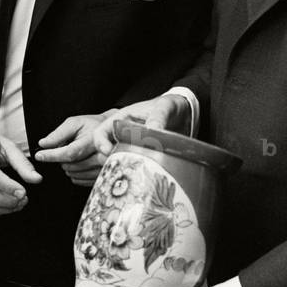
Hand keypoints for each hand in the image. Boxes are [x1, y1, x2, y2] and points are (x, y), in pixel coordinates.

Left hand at [34, 111, 118, 185]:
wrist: (111, 133)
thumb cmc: (91, 126)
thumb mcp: (75, 123)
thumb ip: (59, 133)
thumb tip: (43, 144)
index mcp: (94, 139)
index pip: (70, 152)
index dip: (53, 155)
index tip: (39, 155)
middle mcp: (102, 156)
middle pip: (71, 165)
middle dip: (61, 159)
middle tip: (65, 148)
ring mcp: (103, 169)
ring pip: (74, 174)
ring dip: (67, 166)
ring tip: (73, 154)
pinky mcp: (101, 177)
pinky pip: (79, 180)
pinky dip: (73, 173)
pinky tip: (78, 162)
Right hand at [71, 93, 192, 179]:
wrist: (186, 115)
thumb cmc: (171, 106)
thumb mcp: (165, 107)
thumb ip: (158, 117)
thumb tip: (153, 130)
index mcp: (122, 120)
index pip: (100, 133)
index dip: (100, 144)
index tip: (109, 152)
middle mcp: (124, 136)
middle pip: (105, 153)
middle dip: (110, 162)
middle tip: (125, 168)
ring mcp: (133, 148)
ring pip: (119, 163)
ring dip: (124, 170)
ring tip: (137, 176)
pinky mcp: (144, 158)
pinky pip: (134, 169)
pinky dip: (137, 176)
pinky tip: (146, 180)